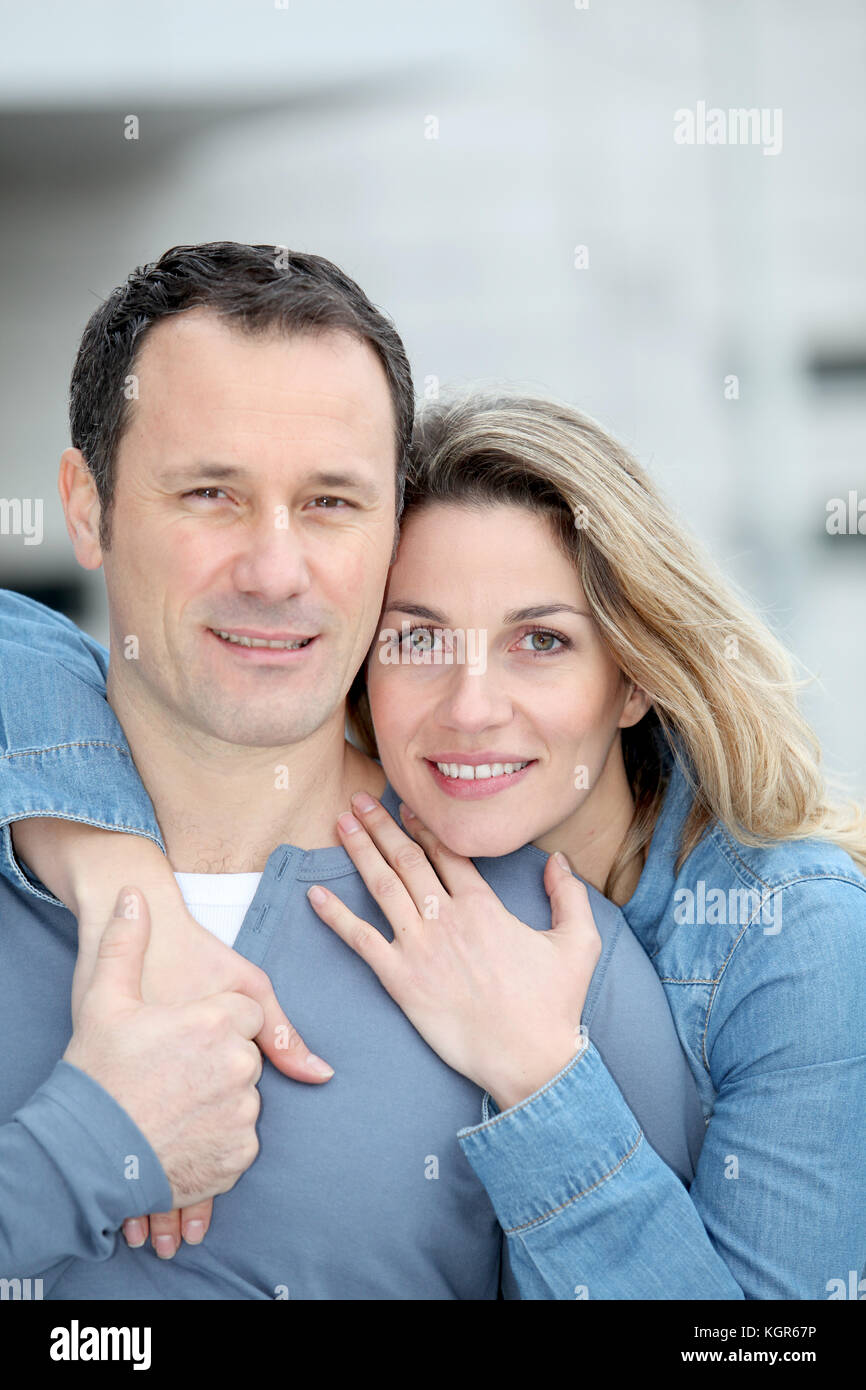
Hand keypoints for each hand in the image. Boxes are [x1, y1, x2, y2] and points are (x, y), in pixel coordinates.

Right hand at [12, 819, 334, 1257]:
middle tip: (173, 1072)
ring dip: (220, 1097)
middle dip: (219, 1059)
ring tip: (174, 1104)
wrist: (87, 1157)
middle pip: (246, 1053)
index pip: (245, 1012)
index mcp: (215, 1022)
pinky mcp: (239, 1156)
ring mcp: (242, 1113)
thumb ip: (125, 942)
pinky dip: (219, 1136)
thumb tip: (132, 894)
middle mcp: (239, 1065)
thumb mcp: (105, 1001)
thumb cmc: (97, 1075)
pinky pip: (240, 1136)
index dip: (215, 1021)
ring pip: (245, 1095)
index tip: (185, 1035)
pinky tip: (182, 1132)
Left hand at [305, 793, 601, 1110]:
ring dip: (360, 851)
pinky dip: (336, 916)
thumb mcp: (579, 943)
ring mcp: (420, 948)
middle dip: (380, 825)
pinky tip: (315, 894)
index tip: (404, 807)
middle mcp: (447, 918)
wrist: (529, 1059)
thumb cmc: (554, 1005)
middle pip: (407, 859)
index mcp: (484, 906)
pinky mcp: (401, 980)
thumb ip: (569, 896)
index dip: (422, 826)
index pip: (446, 852)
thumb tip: (559, 860)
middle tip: (358, 801)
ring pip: (382, 887)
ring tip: (341, 822)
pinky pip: (360, 941)